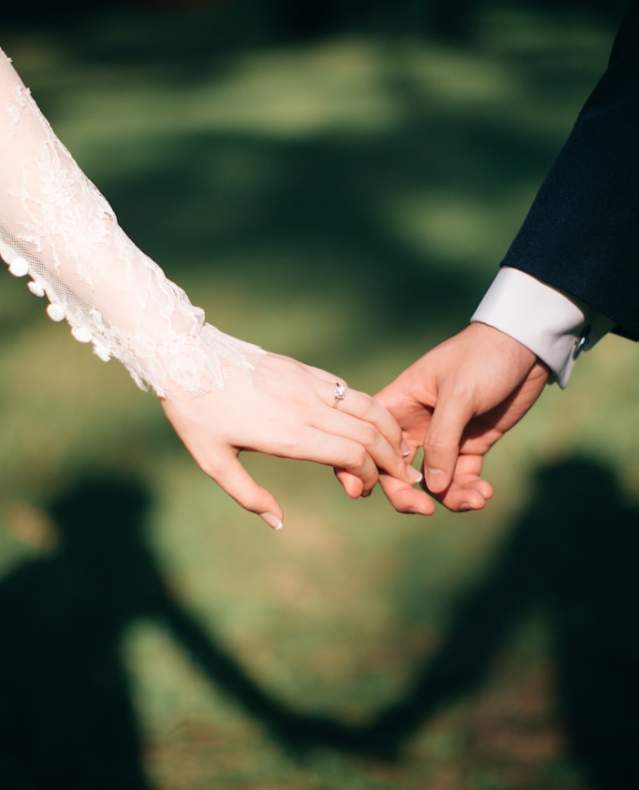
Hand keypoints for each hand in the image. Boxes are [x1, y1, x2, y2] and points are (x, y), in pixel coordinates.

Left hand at [160, 351, 421, 528]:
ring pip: (367, 406)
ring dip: (390, 430)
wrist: (185, 356)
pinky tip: (372, 421)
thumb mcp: (213, 462)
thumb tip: (278, 523)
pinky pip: (347, 389)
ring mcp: (308, 384)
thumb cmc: (196, 413)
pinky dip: (369, 408)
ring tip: (400, 448)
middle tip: (403, 476)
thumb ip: (248, 496)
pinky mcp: (304, 370)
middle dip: (392, 458)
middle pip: (369, 432)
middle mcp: (306, 408)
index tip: (361, 489)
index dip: (368, 475)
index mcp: (289, 434)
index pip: (352, 454)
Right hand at [337, 323, 548, 513]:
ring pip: (433, 481)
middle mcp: (414, 425)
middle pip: (396, 470)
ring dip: (450, 497)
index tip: (366, 492)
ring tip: (475, 499)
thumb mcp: (458, 395)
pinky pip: (462, 478)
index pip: (370, 440)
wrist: (525, 347)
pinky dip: (470, 490)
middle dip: (407, 494)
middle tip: (425, 509)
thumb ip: (442, 441)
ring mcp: (443, 438)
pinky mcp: (470, 445)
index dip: (363, 467)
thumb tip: (432, 488)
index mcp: (398, 404)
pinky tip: (485, 493)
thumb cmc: (482, 358)